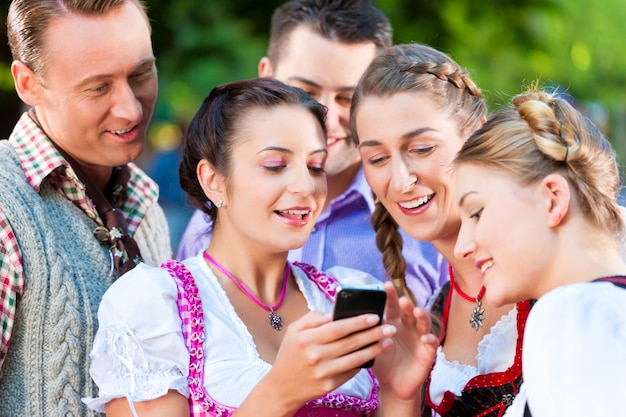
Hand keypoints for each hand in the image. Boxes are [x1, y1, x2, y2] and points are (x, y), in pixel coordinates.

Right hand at [247, 310, 394, 414]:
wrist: (281, 388)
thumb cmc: (289, 355)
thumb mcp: (293, 331)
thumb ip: (313, 318)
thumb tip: (334, 312)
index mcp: (307, 339)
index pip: (338, 327)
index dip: (358, 322)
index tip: (375, 316)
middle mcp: (315, 356)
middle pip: (350, 342)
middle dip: (373, 334)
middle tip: (390, 327)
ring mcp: (323, 372)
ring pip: (355, 359)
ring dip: (374, 349)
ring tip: (388, 342)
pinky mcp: (330, 385)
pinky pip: (351, 372)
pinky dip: (363, 363)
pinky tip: (373, 355)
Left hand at [373, 282, 438, 399]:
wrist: (392, 384)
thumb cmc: (381, 361)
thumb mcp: (371, 346)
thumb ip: (366, 333)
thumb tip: (348, 319)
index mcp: (393, 322)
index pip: (392, 305)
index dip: (390, 295)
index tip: (386, 285)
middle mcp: (407, 326)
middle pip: (409, 311)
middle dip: (406, 304)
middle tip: (402, 300)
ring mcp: (419, 337)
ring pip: (423, 323)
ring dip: (421, 316)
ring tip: (417, 311)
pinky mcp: (427, 351)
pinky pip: (431, 343)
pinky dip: (430, 339)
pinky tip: (425, 338)